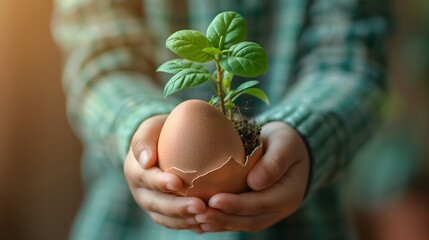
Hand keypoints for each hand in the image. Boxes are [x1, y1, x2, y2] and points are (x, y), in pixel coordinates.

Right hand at [124, 115, 205, 231]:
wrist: (163, 144)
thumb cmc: (160, 132)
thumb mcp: (150, 128)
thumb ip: (144, 140)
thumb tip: (146, 159)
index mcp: (135, 170)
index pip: (146, 179)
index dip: (160, 183)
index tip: (177, 183)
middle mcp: (141, 192)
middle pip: (156, 204)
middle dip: (177, 208)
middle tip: (200, 206)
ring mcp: (152, 205)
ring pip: (166, 219)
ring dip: (186, 220)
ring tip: (206, 216)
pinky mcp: (165, 214)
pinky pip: (176, 223)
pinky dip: (190, 225)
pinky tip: (208, 223)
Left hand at [195, 121, 309, 231]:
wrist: (287, 149)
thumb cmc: (285, 141)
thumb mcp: (286, 144)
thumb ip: (275, 162)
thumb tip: (255, 182)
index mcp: (288, 193)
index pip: (261, 203)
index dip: (237, 204)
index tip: (214, 200)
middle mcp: (278, 209)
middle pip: (250, 220)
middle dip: (223, 219)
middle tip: (200, 214)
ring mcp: (267, 214)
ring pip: (242, 224)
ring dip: (219, 223)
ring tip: (197, 218)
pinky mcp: (255, 213)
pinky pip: (237, 221)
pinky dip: (219, 222)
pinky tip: (201, 219)